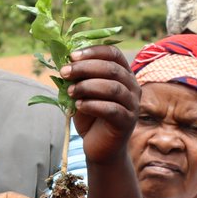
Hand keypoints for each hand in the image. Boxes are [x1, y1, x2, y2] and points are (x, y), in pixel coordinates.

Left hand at [62, 45, 139, 163]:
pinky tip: (79, 105)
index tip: (72, 56)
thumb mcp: (82, 92)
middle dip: (85, 68)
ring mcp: (132, 104)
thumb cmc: (90, 115)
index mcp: (123, 74)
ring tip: (70, 92)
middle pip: (112, 69)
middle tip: (64, 72)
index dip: (93, 52)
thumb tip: (65, 62)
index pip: (113, 54)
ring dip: (87, 86)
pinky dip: (93, 105)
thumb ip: (78, 78)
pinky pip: (112, 109)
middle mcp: (132, 86)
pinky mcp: (127, 121)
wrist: (99, 146)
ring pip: (113, 88)